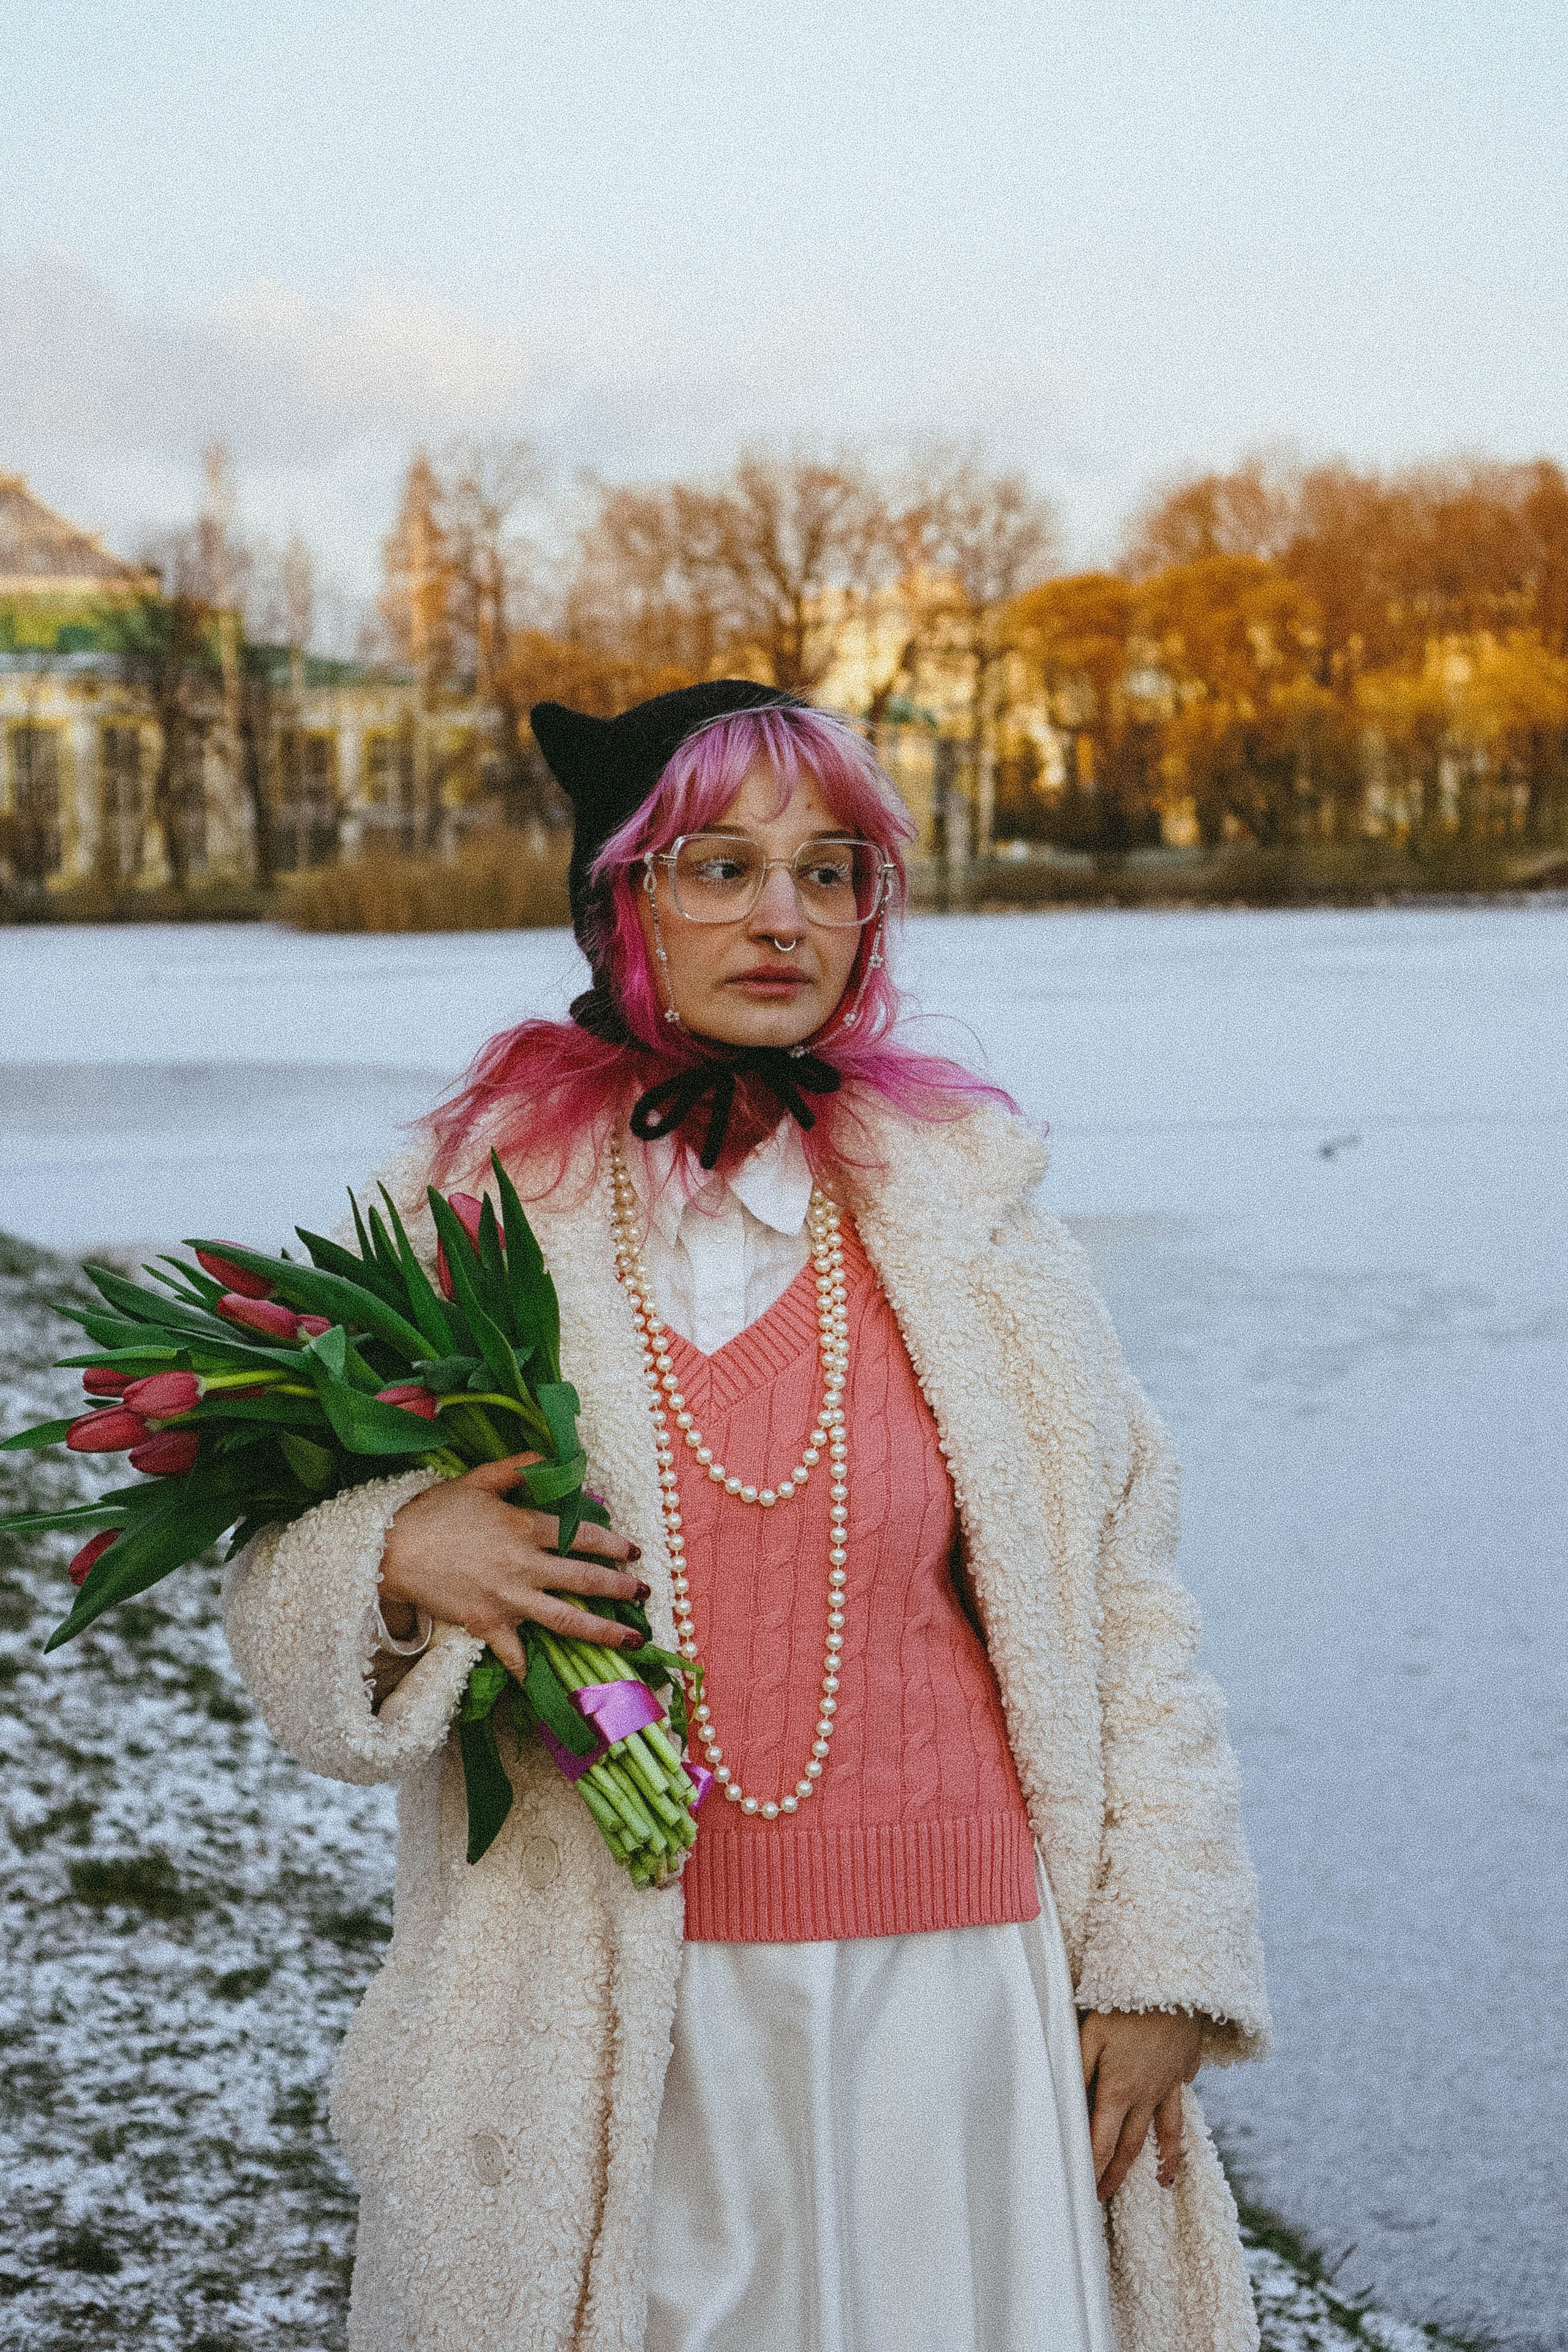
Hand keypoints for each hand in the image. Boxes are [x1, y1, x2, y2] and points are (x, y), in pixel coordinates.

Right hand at [378, 1454, 646, 1681]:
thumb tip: (558, 1460)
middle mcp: (525, 1566)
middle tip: (644, 1593)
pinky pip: (516, 1656)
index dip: (613, 1543)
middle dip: (621, 1588)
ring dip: (604, 1632)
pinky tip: (553, 1685)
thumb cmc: (435, 1510)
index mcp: (525, 1528)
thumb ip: (521, 1469)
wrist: (391, 1550)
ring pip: (566, 1621)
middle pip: (585, 1580)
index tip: (634, 1551)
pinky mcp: (489, 1626)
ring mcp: (509, 1600)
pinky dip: (533, 1672)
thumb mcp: (479, 1478)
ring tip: (631, 1640)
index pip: (583, 1535)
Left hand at [1079, 2008, 1203, 2200]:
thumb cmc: (1122, 2004)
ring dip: (1163, 2160)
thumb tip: (1064, 2108)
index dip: (1093, 2169)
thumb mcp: (1089, 2034)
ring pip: (1166, 2131)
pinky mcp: (1185, 2067)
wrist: (1173, 1982)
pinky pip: (1182, 2100)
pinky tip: (1179, 2123)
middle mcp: (1147, 2095)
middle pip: (1132, 2144)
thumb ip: (1076, 2071)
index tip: (1084, 2192)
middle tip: (1105, 2197)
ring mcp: (1170, 2083)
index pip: (1103, 2142)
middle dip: (1117, 2174)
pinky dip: (1181, 2116)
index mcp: (1119, 2090)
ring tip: (1163, 2181)